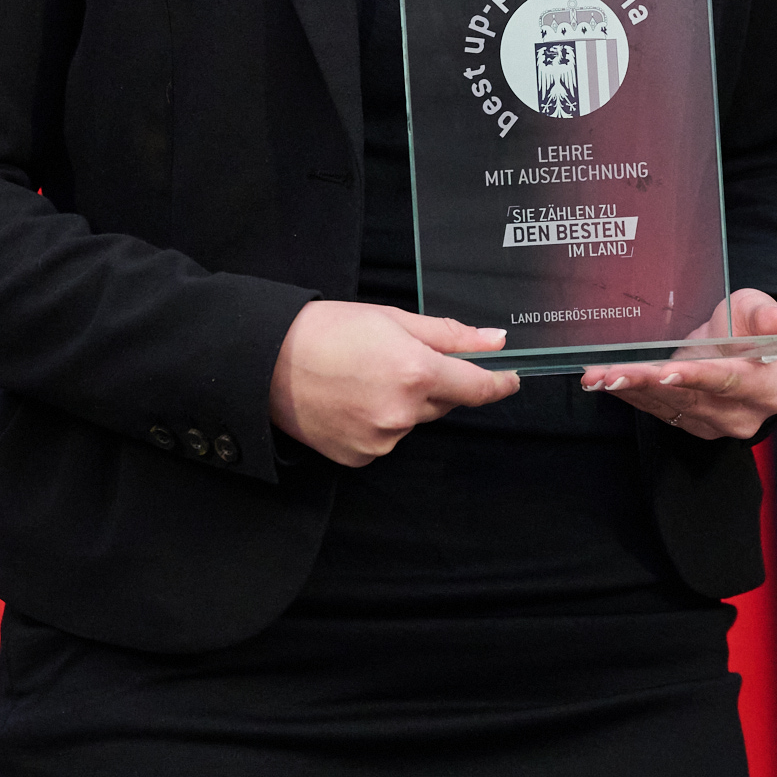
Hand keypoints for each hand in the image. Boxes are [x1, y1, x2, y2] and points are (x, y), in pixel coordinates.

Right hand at [267, 300, 520, 465]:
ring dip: (405, 403)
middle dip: (435, 382)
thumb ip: (449, 335)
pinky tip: (353, 401)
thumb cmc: (328, 330)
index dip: (498, 384)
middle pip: (443, 402)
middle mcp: (403, 413)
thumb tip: (494, 341)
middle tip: (400, 358)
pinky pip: (386, 439)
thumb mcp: (393, 319)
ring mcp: (381, 440)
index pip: (477, 388)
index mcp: (417, 373)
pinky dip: (380, 422)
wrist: (266, 362)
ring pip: (413, 421)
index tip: (511, 379)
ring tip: (365, 377)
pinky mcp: (360, 457)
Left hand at [582, 289, 776, 438]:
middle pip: (689, 399)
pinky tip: (604, 384)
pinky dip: (630, 397)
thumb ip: (770, 317)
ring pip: (668, 408)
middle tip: (610, 373)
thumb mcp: (761, 310)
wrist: (749, 355)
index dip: (696, 377)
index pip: (727, 382)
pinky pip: (658, 412)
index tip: (666, 371)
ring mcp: (715, 425)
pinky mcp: (692, 425)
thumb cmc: (753, 327)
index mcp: (765, 387)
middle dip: (647, 384)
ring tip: (595, 377)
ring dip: (630, 392)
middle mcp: (741, 415)